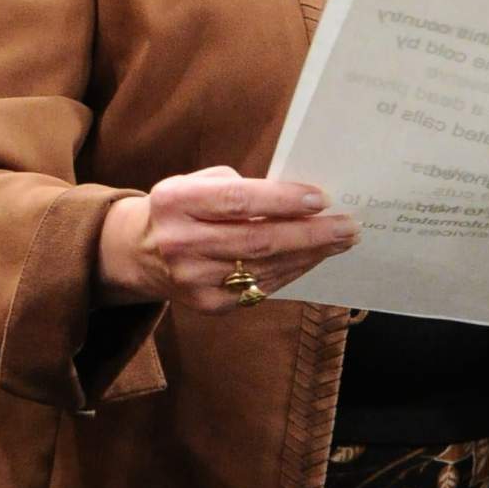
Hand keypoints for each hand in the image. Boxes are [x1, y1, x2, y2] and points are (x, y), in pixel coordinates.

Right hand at [96, 165, 358, 310]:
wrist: (140, 253)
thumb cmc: (184, 207)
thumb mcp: (198, 182)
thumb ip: (240, 188)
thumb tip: (298, 200)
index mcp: (176, 201)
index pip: (237, 201)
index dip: (282, 200)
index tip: (321, 198)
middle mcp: (180, 243)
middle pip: (258, 241)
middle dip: (310, 233)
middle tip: (348, 226)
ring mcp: (193, 280)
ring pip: (264, 268)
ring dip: (309, 254)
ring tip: (340, 240)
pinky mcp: (206, 305)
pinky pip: (261, 288)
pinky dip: (292, 271)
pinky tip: (312, 257)